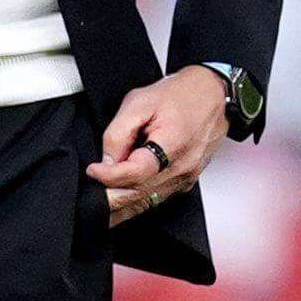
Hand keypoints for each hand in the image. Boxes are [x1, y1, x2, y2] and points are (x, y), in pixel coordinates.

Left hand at [88, 66, 231, 224]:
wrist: (211, 94)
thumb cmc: (180, 95)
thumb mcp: (140, 102)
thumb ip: (119, 133)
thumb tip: (107, 160)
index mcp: (172, 146)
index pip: (134, 174)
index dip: (108, 176)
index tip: (93, 171)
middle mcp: (182, 168)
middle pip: (138, 195)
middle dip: (109, 197)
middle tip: (89, 193)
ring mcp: (185, 178)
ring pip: (147, 203)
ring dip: (121, 206)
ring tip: (99, 203)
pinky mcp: (185, 182)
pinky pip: (157, 199)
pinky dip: (137, 201)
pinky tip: (121, 200)